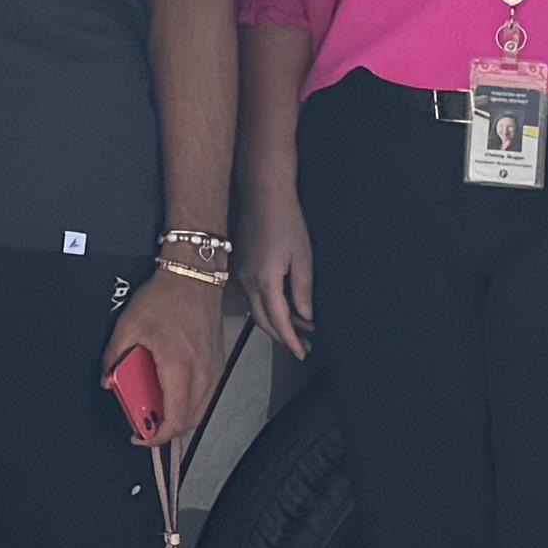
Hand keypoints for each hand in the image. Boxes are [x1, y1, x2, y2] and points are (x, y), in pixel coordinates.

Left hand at [119, 266, 228, 452]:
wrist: (194, 276)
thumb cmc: (164, 297)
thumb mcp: (128, 324)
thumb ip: (114, 356)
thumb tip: (108, 380)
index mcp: (178, 366)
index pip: (175, 417)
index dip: (157, 436)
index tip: (140, 436)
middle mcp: (202, 372)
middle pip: (189, 420)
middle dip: (166, 430)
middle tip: (143, 424)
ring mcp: (214, 369)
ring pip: (200, 410)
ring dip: (179, 418)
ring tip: (155, 411)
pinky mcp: (218, 363)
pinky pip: (206, 395)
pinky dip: (189, 404)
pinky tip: (172, 395)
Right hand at [239, 186, 312, 361]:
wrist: (262, 194)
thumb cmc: (287, 221)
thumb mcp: (302, 256)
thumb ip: (302, 289)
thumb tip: (306, 317)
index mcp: (265, 281)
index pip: (279, 321)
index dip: (292, 340)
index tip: (303, 354)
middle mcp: (248, 282)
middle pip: (263, 321)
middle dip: (282, 337)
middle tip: (303, 347)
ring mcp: (241, 274)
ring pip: (256, 310)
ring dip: (274, 324)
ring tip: (298, 331)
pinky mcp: (240, 267)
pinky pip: (252, 298)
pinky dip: (267, 309)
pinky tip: (282, 308)